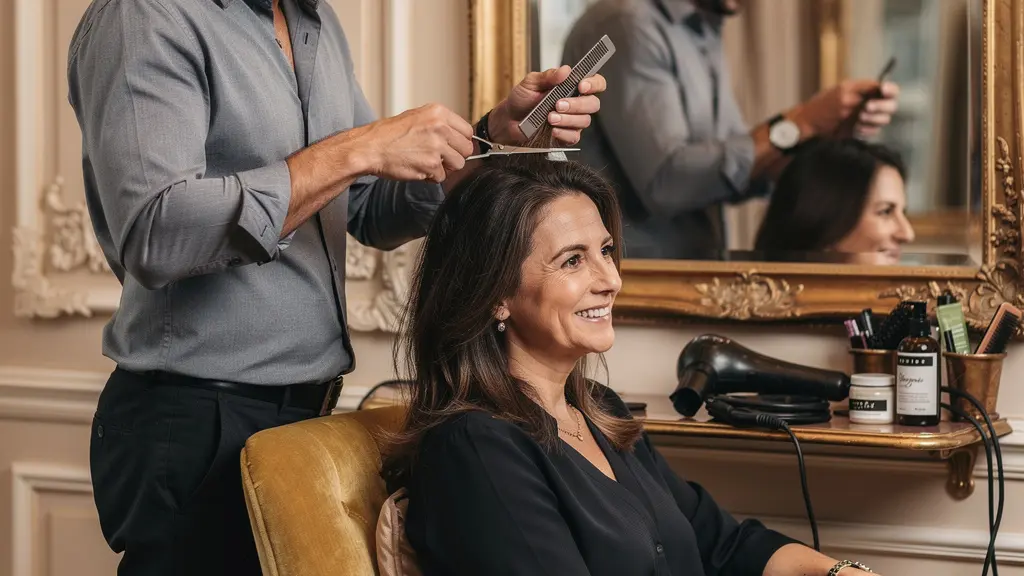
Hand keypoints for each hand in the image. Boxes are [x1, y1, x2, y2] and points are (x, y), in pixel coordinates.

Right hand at [354, 103, 473, 181]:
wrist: (370, 148)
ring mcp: (437, 146)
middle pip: (467, 149)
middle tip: (440, 157)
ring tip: (428, 163)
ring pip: (458, 164)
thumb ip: (439, 124)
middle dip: (455, 156)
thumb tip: (457, 137)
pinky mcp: (431, 165)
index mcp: (438, 112)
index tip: (453, 147)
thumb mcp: (417, 117)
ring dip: (445, 168)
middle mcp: (440, 127)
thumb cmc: (389, 135)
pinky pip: (442, 176)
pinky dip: (431, 177)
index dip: (460, 142)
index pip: (467, 131)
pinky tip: (418, 168)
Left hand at [488, 65, 606, 145]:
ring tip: (550, 117)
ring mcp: (573, 121)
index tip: (582, 85)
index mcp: (571, 87)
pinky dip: (564, 133)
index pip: (595, 83)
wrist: (508, 120)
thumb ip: (549, 76)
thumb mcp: (531, 82)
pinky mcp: (566, 137)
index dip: (594, 84)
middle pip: (593, 104)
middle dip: (577, 104)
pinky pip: (574, 137)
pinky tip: (553, 129)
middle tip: (558, 104)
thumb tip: (565, 70)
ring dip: (568, 119)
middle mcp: (576, 104)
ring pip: (584, 121)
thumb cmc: (521, 99)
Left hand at [791, 80, 898, 138]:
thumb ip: (862, 90)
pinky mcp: (861, 131)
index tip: (884, 91)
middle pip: (890, 105)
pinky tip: (856, 129)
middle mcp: (869, 104)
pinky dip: (867, 130)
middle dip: (881, 107)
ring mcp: (866, 119)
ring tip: (858, 120)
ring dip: (873, 120)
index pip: (887, 89)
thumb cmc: (822, 107)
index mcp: (864, 91)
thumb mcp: (841, 94)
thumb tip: (879, 87)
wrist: (809, 126)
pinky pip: (873, 132)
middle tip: (865, 109)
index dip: (890, 90)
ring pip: (883, 120)